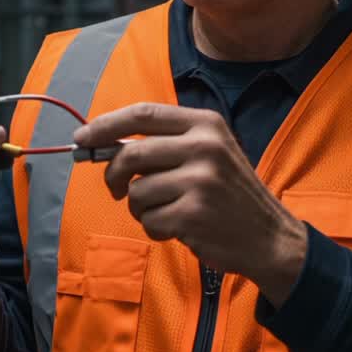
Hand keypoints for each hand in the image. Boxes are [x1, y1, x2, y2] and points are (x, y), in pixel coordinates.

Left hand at [74, 103, 307, 306]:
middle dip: (113, 175)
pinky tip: (179, 228)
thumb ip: (163, 145)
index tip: (82, 137)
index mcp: (205, 125)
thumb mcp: (208, 154)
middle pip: (131, 154)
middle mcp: (205, 147)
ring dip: (141, 208)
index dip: (106, 125)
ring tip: (168, 212)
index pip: (143, 114)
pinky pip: (149, 220)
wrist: (269, 237)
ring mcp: (201, 181)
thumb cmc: (228, 195)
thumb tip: (101, 145)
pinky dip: (155, 229)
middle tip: (115, 190)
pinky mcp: (194, 214)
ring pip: (136, 192)